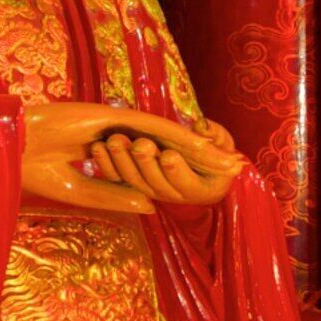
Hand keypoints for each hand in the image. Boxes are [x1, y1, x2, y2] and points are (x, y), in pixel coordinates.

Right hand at [23, 103, 237, 217]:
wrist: (10, 149)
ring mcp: (117, 124)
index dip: (180, 172)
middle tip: (234, 169)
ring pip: (168, 137)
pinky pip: (154, 127)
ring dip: (201, 150)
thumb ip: (116, 197)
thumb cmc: (34, 171)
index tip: (206, 184)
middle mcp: (118, 136)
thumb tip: (152, 205)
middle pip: (168, 148)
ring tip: (231, 162)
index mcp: (108, 153)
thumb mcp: (82, 192)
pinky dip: (181, 138)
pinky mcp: (114, 116)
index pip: (152, 163)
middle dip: (202, 159)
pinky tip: (205, 147)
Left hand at [93, 120, 243, 209]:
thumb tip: (202, 126)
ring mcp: (150, 190)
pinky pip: (117, 179)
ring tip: (115, 141)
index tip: (169, 155)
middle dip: (147, 163)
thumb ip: (216, 135)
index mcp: (199, 189)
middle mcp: (172, 195)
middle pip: (156, 183)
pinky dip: (106, 165)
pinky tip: (97, 147)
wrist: (201, 167)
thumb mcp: (223, 142)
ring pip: (133, 181)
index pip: (187, 183)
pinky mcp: (133, 183)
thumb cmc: (216, 152)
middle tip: (140, 144)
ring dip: (122, 162)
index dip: (177, 171)